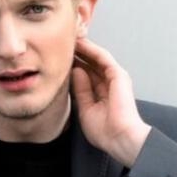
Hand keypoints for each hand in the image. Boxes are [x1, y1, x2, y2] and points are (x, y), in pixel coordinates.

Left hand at [71, 37, 150, 168]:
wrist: (119, 138)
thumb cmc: (104, 131)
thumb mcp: (85, 109)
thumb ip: (80, 90)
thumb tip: (74, 71)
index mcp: (101, 94)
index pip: (85, 75)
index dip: (72, 66)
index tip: (57, 58)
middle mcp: (108, 84)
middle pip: (90, 64)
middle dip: (77, 54)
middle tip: (60, 43)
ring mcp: (115, 78)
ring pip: (96, 58)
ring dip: (83, 48)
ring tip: (68, 38)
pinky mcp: (118, 74)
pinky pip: (102, 57)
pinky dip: (91, 49)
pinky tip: (79, 43)